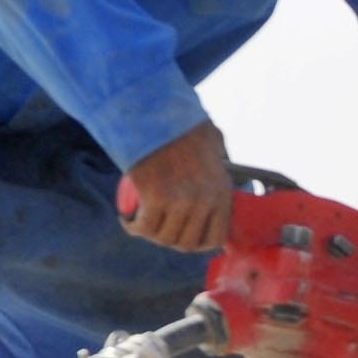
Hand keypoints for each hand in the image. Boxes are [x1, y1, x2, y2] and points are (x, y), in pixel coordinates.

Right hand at [117, 121, 233, 252]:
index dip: (196, 243)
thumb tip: (229, 173)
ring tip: (142, 224)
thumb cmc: (183, 126)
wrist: (156, 114)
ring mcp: (180, 201)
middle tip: (158, 228)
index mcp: (221, 192)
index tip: (183, 235)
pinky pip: (143, 227)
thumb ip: (224, 160)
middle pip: (185, 242)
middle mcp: (204, 201)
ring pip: (163, 237)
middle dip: (169, 241)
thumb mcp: (216, 144)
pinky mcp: (155, 197)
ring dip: (150, 236)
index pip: (214, 238)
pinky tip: (128, 221)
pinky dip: (132, 228)